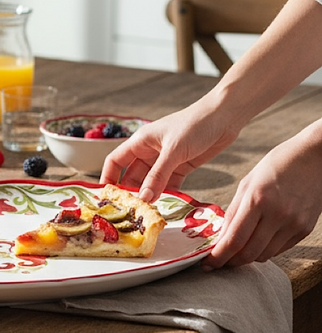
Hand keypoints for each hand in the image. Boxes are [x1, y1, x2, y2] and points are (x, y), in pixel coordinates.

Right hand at [100, 98, 239, 202]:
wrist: (225, 116)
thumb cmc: (195, 124)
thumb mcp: (174, 150)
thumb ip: (158, 175)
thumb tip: (144, 198)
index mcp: (141, 142)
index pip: (116, 161)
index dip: (108, 178)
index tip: (106, 198)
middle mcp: (149, 151)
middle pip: (132, 176)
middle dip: (130, 194)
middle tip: (129, 214)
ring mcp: (165, 160)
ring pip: (151, 183)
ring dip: (149, 196)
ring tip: (146, 215)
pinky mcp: (181, 166)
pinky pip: (168, 184)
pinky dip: (166, 195)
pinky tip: (166, 208)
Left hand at [202, 127, 321, 267]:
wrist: (314, 158)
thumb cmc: (276, 165)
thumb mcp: (248, 183)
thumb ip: (234, 211)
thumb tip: (220, 238)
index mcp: (257, 200)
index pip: (234, 240)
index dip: (218, 257)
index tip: (207, 264)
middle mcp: (277, 215)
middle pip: (249, 254)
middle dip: (230, 262)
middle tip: (219, 262)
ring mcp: (294, 224)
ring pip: (265, 255)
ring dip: (248, 257)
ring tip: (236, 251)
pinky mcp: (305, 230)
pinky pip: (280, 250)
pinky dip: (265, 250)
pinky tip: (257, 242)